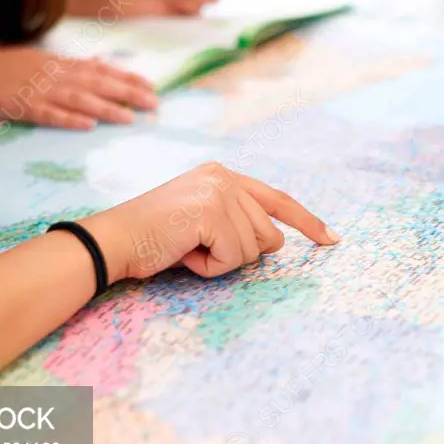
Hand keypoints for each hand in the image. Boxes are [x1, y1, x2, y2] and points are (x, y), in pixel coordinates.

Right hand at [0, 47, 157, 129]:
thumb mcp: (37, 60)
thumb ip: (67, 66)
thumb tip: (95, 65)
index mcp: (57, 63)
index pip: (100, 69)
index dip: (127, 77)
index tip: (151, 86)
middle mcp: (52, 74)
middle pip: (97, 83)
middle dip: (127, 93)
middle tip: (153, 104)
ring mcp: (37, 90)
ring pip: (78, 99)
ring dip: (106, 108)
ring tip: (129, 118)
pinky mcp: (20, 106)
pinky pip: (48, 114)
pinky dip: (69, 119)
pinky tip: (88, 126)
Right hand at [83, 162, 340, 280]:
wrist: (112, 242)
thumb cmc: (152, 241)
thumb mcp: (201, 226)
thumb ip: (236, 224)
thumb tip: (276, 243)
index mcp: (222, 176)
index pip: (277, 200)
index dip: (307, 222)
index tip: (331, 240)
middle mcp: (224, 177)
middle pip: (269, 235)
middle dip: (237, 254)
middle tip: (194, 249)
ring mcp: (219, 191)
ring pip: (253, 249)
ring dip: (220, 262)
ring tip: (185, 249)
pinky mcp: (212, 210)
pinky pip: (235, 257)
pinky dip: (210, 267)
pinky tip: (183, 254)